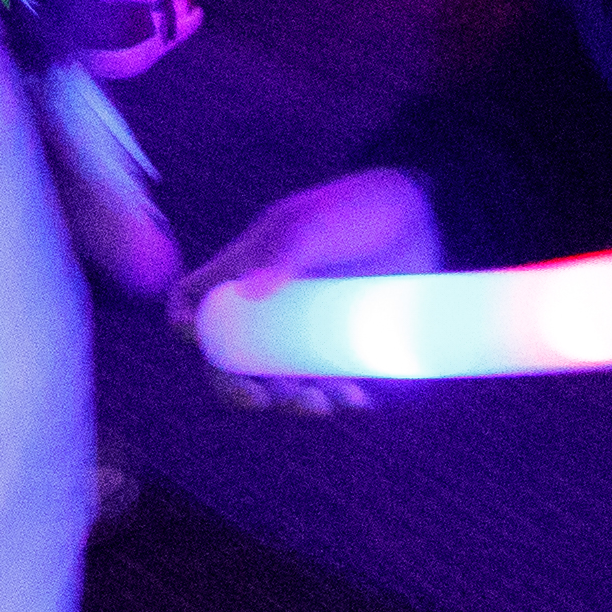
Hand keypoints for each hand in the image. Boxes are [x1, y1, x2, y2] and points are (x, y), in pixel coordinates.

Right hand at [184, 166, 444, 414]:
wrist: (424, 220)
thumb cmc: (357, 208)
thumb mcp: (316, 224)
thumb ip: (285, 251)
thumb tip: (248, 293)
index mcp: (243, 270)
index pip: (194, 301)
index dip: (187, 327)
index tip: (200, 345)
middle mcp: (267, 306)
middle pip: (231, 359)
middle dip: (239, 388)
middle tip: (265, 399)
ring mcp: (305, 331)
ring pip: (280, 382)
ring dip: (291, 403)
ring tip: (325, 402)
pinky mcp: (343, 347)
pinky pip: (328, 385)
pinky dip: (336, 400)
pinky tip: (358, 399)